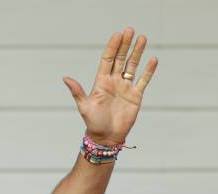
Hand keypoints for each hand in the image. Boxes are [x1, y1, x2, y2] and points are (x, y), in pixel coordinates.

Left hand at [63, 27, 158, 145]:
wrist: (106, 138)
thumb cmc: (93, 123)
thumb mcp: (84, 106)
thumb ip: (77, 91)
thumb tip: (65, 78)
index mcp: (101, 82)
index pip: (107, 60)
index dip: (112, 48)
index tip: (117, 35)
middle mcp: (113, 82)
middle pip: (120, 59)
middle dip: (125, 45)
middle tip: (130, 30)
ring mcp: (125, 88)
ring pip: (132, 66)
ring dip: (137, 53)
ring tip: (143, 38)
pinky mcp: (135, 96)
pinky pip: (143, 80)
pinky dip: (148, 71)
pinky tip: (152, 59)